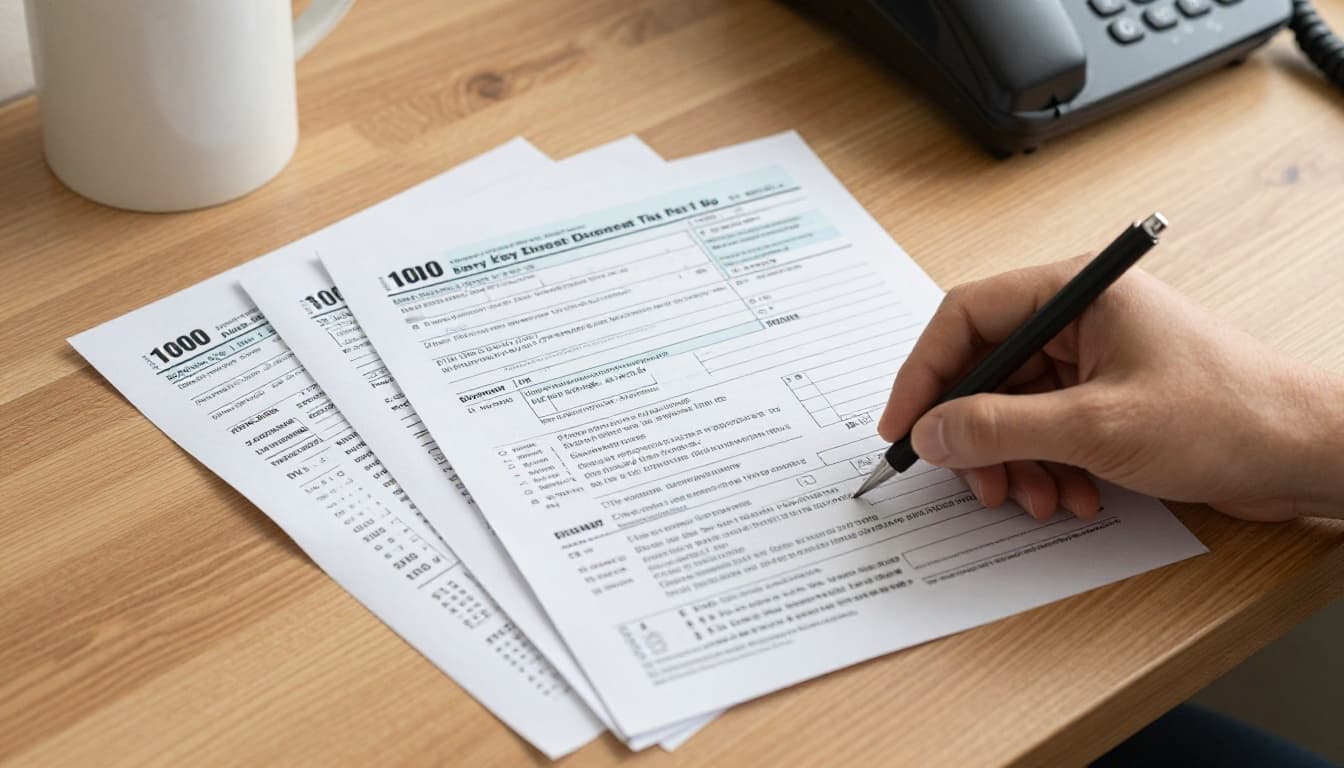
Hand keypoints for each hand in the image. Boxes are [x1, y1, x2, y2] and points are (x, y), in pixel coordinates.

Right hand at [877, 256, 1343, 521]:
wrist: (1307, 453)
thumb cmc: (1226, 416)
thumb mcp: (1095, 426)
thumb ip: (999, 427)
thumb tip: (929, 432)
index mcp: (1076, 292)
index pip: (967, 316)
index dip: (924, 373)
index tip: (902, 426)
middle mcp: (1080, 319)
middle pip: (986, 369)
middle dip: (975, 435)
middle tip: (975, 483)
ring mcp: (1095, 359)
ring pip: (1015, 408)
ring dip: (1015, 462)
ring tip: (1037, 500)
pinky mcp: (1110, 399)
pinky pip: (1049, 430)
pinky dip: (1048, 468)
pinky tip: (1073, 497)